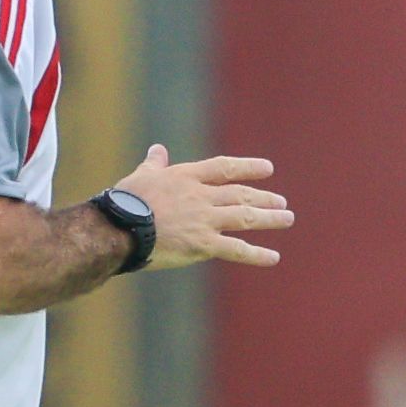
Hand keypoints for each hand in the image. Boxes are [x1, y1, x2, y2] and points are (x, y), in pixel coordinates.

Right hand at [118, 145, 289, 269]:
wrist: (118, 229)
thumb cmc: (125, 202)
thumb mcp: (141, 176)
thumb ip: (154, 163)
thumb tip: (157, 149)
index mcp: (186, 177)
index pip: (225, 168)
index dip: (248, 167)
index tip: (267, 169)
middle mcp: (201, 196)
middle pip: (240, 194)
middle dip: (264, 197)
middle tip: (282, 202)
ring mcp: (204, 220)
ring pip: (245, 218)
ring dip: (269, 218)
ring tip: (287, 218)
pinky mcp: (203, 245)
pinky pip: (236, 250)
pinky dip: (256, 254)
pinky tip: (273, 257)